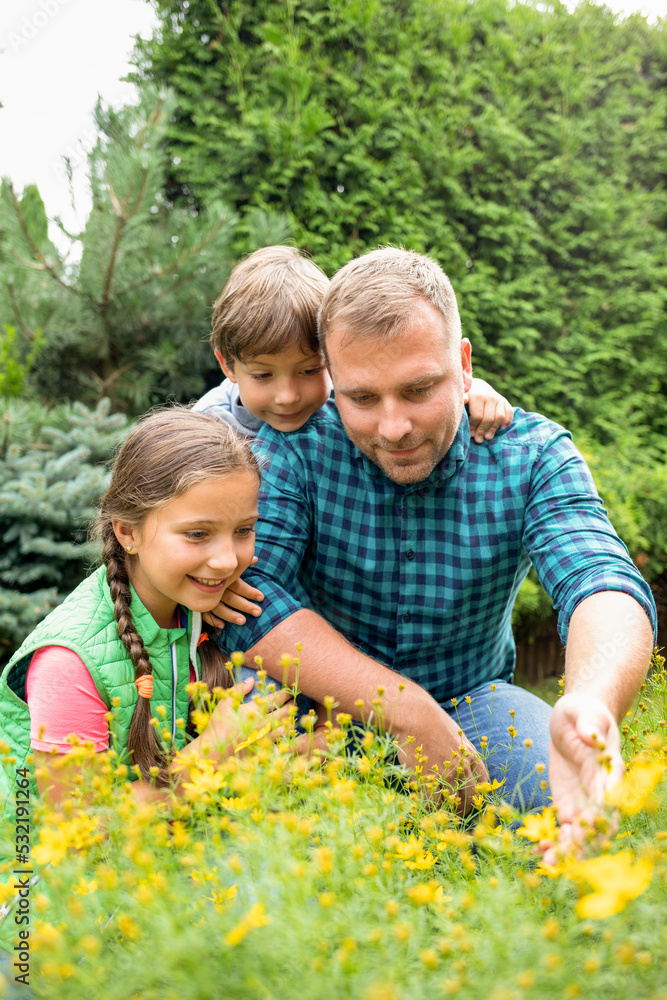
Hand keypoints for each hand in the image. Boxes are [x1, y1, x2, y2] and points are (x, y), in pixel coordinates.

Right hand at [203, 557, 263, 627]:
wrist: (183, 571)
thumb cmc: (210, 567)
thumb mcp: (226, 564)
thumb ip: (240, 563)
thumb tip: (255, 559)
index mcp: (223, 577)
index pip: (238, 585)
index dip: (250, 591)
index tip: (262, 597)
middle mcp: (214, 587)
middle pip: (231, 598)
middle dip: (245, 605)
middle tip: (258, 612)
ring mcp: (205, 596)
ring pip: (219, 608)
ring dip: (230, 615)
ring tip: (243, 621)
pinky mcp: (196, 603)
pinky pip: (204, 614)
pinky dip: (213, 620)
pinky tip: (222, 626)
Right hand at [204, 676, 292, 756]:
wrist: (214, 750)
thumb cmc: (218, 725)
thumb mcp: (225, 702)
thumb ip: (239, 689)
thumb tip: (252, 679)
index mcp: (256, 710)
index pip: (276, 698)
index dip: (285, 693)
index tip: (289, 689)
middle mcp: (264, 723)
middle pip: (285, 712)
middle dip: (291, 705)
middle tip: (293, 701)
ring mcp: (265, 738)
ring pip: (285, 728)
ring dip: (290, 721)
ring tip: (290, 717)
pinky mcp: (263, 750)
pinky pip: (279, 743)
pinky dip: (284, 738)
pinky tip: (284, 735)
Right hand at [401, 709, 488, 813]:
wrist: (416, 717)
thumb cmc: (434, 724)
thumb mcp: (458, 738)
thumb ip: (464, 757)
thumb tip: (466, 775)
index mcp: (473, 758)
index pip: (482, 786)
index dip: (476, 798)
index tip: (468, 803)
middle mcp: (463, 768)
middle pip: (469, 799)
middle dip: (463, 810)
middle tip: (453, 813)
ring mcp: (446, 775)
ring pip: (451, 804)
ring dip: (445, 811)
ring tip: (438, 812)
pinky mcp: (429, 779)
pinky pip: (431, 802)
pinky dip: (428, 807)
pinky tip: (423, 804)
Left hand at [465, 378, 512, 443]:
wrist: (476, 387)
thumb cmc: (465, 398)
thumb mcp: (460, 398)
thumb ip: (461, 400)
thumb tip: (464, 400)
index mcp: (476, 395)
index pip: (478, 416)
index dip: (473, 427)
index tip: (470, 434)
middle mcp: (489, 396)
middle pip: (489, 419)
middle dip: (483, 431)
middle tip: (479, 440)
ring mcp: (498, 398)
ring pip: (500, 417)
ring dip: (494, 429)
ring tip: (488, 437)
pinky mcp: (504, 400)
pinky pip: (509, 413)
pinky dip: (506, 422)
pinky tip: (500, 429)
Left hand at [544, 692, 624, 861]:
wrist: (574, 717)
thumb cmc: (583, 711)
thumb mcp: (583, 710)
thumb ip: (588, 723)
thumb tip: (591, 735)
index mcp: (609, 767)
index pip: (609, 794)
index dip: (599, 813)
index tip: (585, 828)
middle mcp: (601, 789)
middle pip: (597, 821)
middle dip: (584, 842)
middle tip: (564, 856)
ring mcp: (585, 799)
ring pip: (582, 831)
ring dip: (568, 849)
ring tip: (548, 863)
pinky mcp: (568, 802)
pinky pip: (565, 827)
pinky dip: (556, 840)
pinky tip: (541, 852)